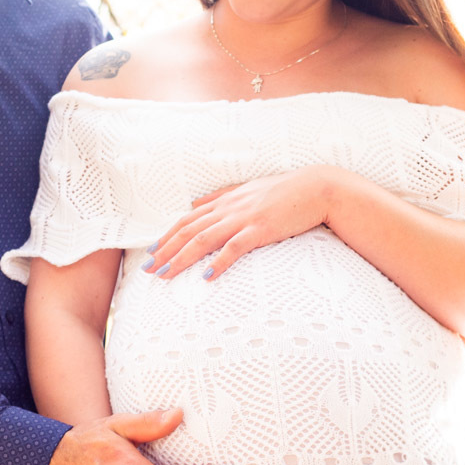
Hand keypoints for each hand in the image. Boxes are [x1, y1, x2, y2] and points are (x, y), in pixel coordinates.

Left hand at [143, 166, 335, 280]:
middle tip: (149, 269)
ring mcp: (243, 218)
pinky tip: (207, 276)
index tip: (151, 252)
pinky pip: (234, 248)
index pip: (187, 219)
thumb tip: (196, 203)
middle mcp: (228, 209)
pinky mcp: (260, 229)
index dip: (167, 236)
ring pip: (203, 240)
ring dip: (181, 258)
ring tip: (166, 275)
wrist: (316, 188)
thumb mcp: (246, 190)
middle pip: (188, 231)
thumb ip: (221, 197)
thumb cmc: (284, 192)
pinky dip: (219, 262)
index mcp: (224, 201)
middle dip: (166, 251)